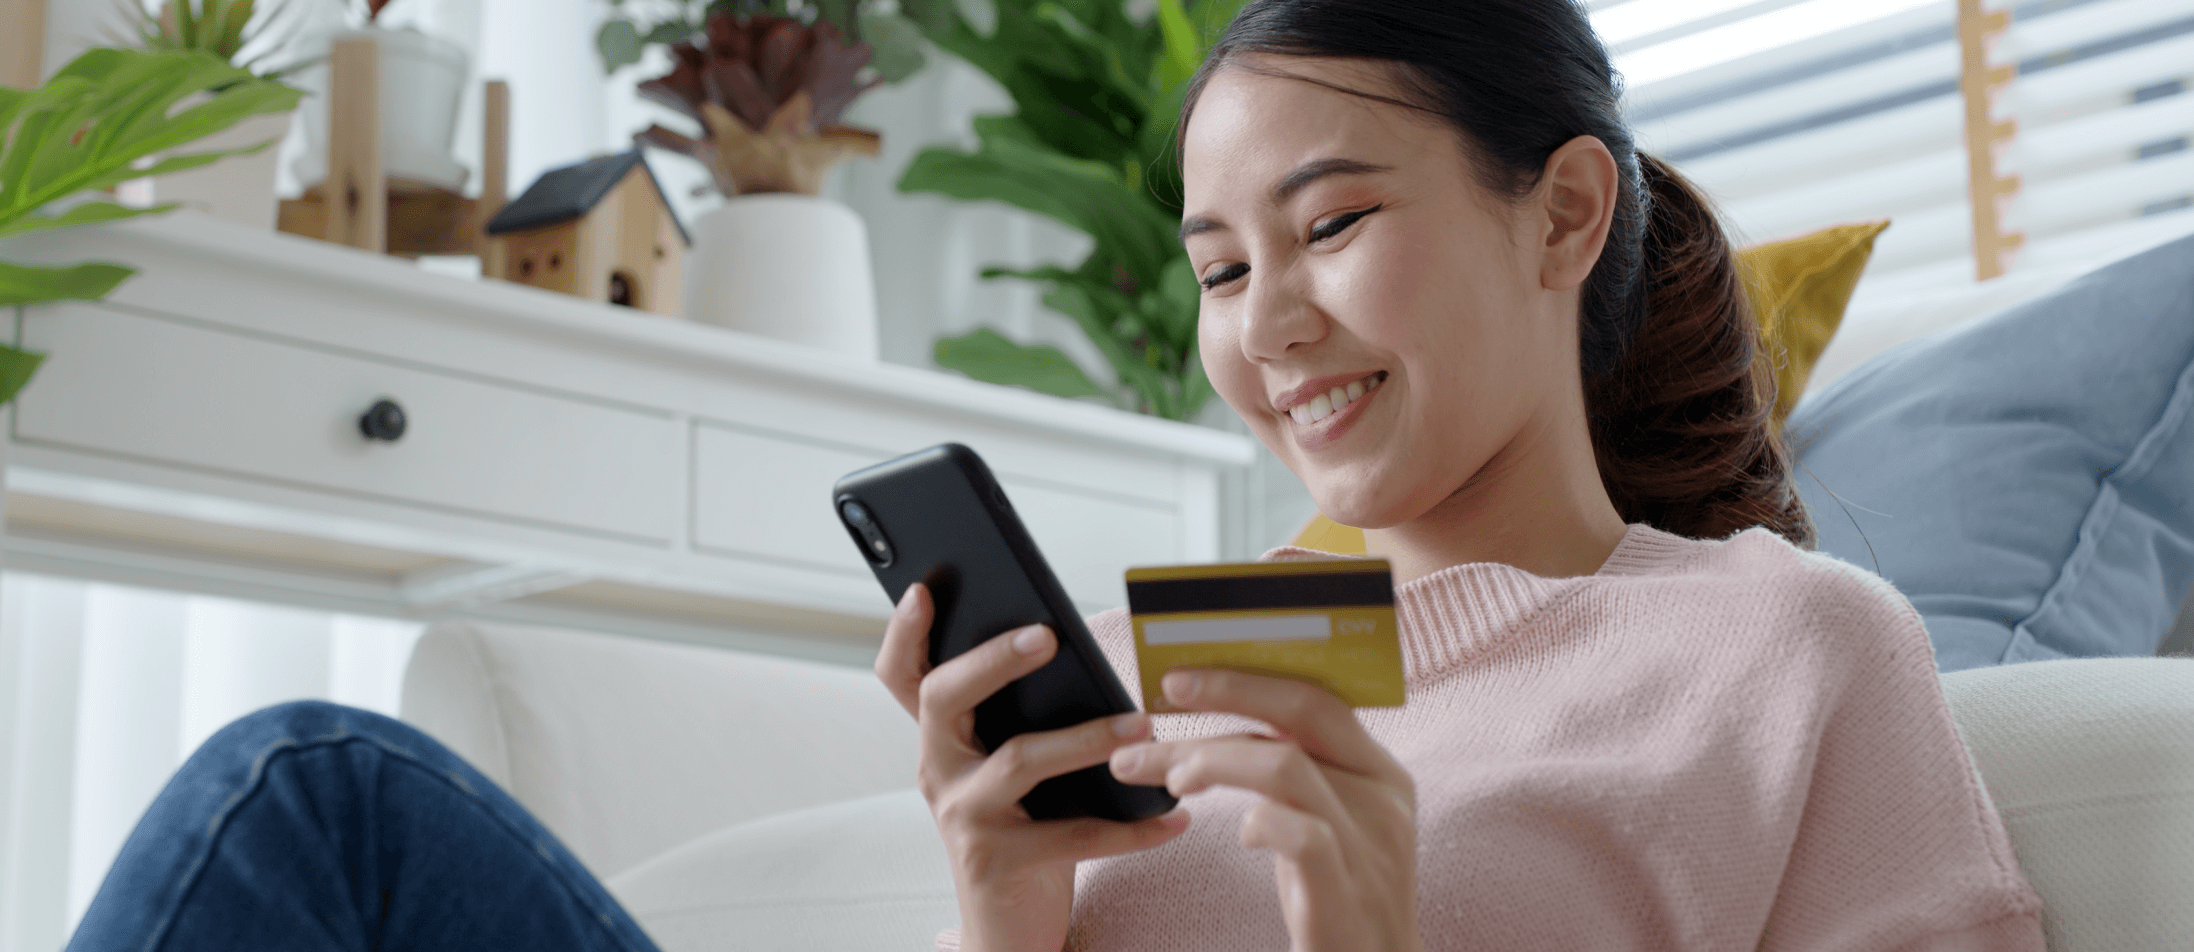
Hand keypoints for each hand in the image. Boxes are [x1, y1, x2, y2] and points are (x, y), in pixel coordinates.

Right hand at [874, 583, 1189, 951]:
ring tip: (1143, 726)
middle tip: (1049, 636)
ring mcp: (962, 817)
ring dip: (1087, 738)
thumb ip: (1025, 719)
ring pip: (1019, 760)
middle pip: (944, 697)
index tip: (924, 589)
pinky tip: (1174, 817)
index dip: (904, 632)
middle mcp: (938, 771)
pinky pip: (1072, 835)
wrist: (1008, 931)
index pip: (904, 677)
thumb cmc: (1024, 833)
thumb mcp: (1013, 772)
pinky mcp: (996, 862)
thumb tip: (1077, 653)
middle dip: (993, 659)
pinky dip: (1130, 828)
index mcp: (942, 740)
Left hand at [1107, 669, 1420, 951]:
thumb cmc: (1338, 898)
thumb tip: (1221, 730)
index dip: (1247, 679)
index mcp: (1382, 772)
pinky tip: (1241, 836)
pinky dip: (1258, 823)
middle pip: (1303, 711)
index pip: (1317, 697)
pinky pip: (1300, 835)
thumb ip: (1297, 775)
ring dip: (1214, 759)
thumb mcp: (1329, 824)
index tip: (1181, 680)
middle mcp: (1384, 797)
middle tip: (1162, 699)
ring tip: (1173, 779)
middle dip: (1226, 693)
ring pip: (1287, 766)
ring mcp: (1370, 845)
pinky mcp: (1347, 893)